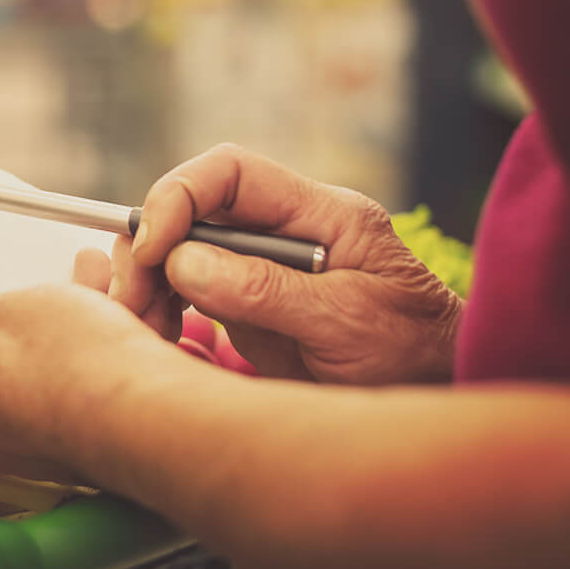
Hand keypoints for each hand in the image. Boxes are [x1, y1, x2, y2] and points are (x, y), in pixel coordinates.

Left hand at [0, 266, 174, 480]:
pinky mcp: (78, 445)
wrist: (143, 416)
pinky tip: (119, 305)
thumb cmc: (64, 362)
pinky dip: (93, 346)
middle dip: (13, 311)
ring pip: (39, 368)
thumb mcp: (11, 304)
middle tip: (29, 280)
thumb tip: (0, 324)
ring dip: (63, 319)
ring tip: (91, 273)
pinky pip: (76, 385)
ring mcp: (29, 446)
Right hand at [111, 143, 462, 383]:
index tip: (153, 248)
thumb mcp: (347, 323)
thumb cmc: (411, 354)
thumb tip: (185, 262)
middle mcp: (283, 229)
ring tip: (143, 327)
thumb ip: (268, 290)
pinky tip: (158, 337)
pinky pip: (184, 291)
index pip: (232, 172)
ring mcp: (261, 265)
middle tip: (132, 300)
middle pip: (193, 209)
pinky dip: (159, 309)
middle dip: (151, 246)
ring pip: (178, 250)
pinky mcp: (246, 303)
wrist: (436, 396)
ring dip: (147, 283)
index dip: (180, 196)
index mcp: (320, 212)